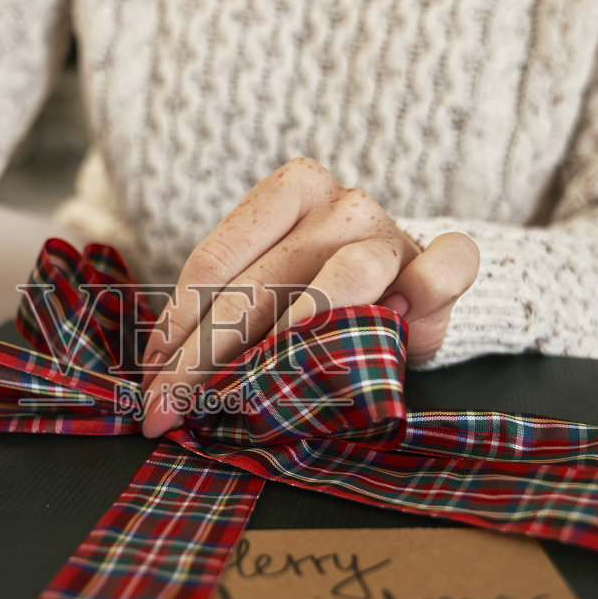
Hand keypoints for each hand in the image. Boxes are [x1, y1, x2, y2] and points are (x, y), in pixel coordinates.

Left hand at [138, 157, 478, 436]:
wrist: (410, 287)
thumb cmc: (325, 293)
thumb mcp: (270, 291)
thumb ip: (228, 315)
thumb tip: (163, 373)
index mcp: (290, 192)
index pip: (218, 260)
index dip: (180, 324)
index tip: (155, 376)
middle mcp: (342, 203)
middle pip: (265, 281)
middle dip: (212, 354)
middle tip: (176, 406)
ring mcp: (393, 230)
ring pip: (344, 276)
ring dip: (295, 341)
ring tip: (254, 391)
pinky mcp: (442, 259)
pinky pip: (442, 269)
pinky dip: (422, 293)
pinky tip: (397, 329)